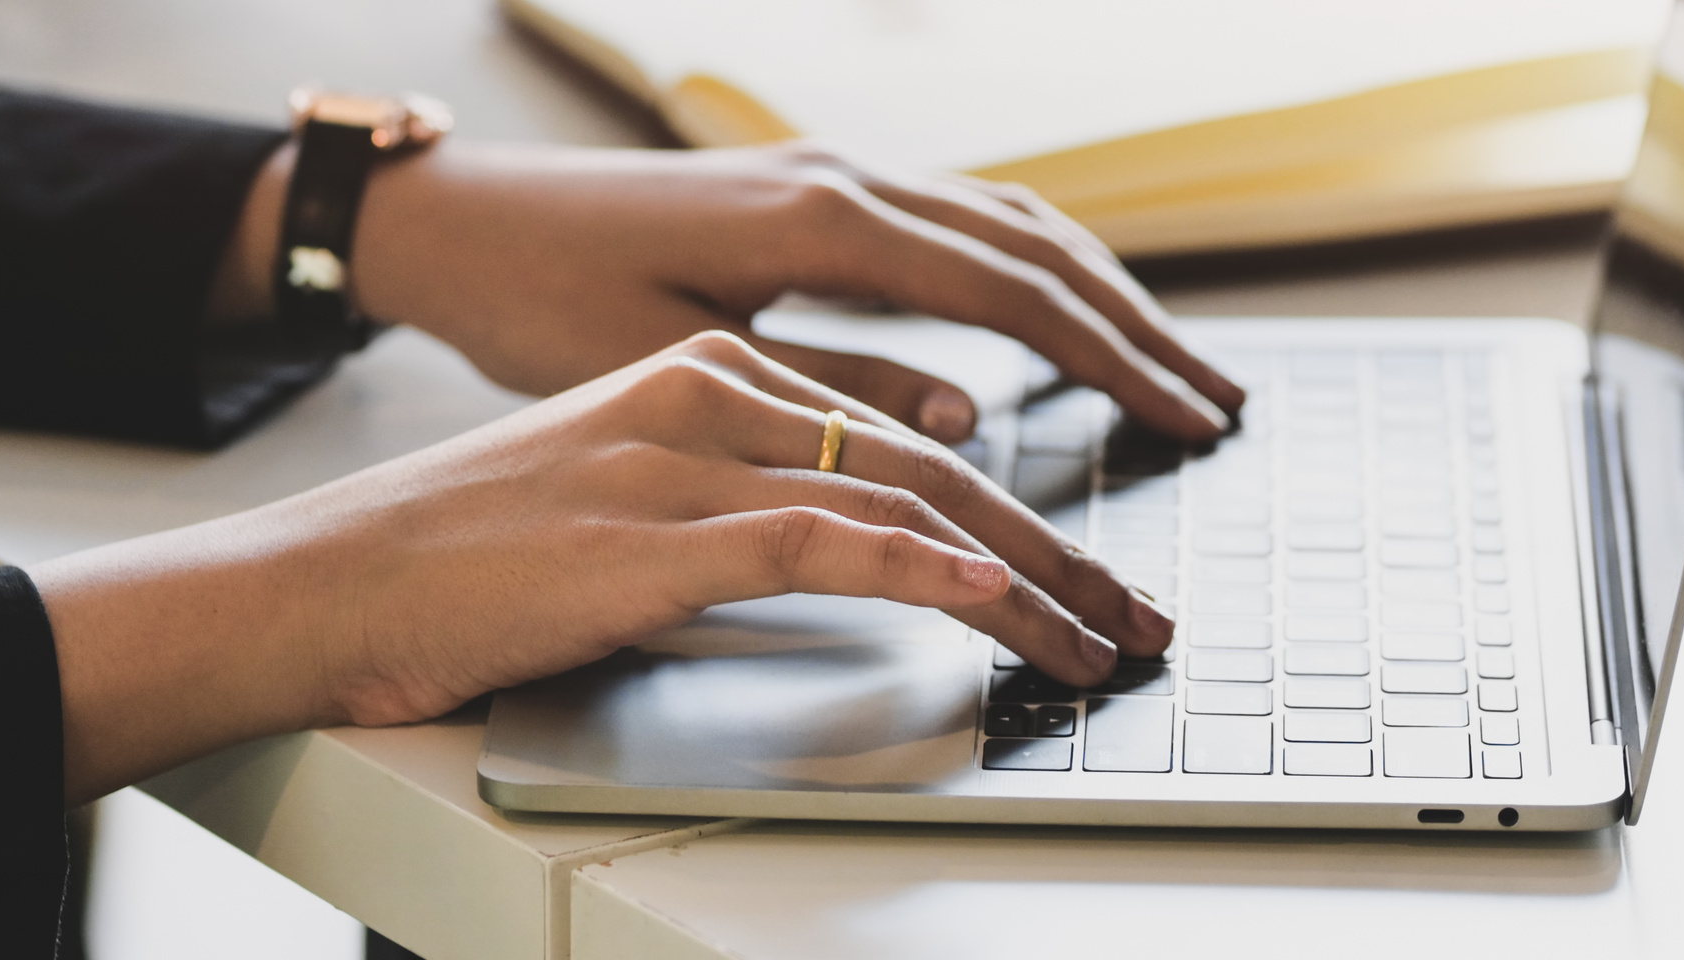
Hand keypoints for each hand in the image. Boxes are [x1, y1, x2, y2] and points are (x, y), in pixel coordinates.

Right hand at [29, 332, 1176, 800]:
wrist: (321, 583)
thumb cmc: (454, 564)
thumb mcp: (611, 513)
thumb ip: (723, 513)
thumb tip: (834, 553)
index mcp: (701, 381)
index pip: (897, 426)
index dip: (1013, 496)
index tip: (1083, 566)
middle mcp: (708, 398)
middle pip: (931, 454)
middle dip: (1059, 541)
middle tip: (1136, 612)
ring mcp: (685, 460)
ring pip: (907, 496)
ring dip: (1030, 574)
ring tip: (1103, 637)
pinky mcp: (657, 535)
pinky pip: (827, 540)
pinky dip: (927, 568)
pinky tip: (994, 598)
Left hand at [217, 140, 1248, 443]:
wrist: (461, 221)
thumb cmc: (541, 300)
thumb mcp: (678, 367)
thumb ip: (826, 393)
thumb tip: (967, 418)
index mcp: (821, 220)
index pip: (1013, 289)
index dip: (1115, 358)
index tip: (1189, 414)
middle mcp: (843, 179)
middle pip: (1037, 246)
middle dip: (1140, 328)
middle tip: (1222, 403)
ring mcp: (832, 177)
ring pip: (1008, 220)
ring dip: (1100, 291)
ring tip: (1172, 363)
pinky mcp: (813, 194)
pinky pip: (958, 219)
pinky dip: (1034, 267)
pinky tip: (1060, 315)